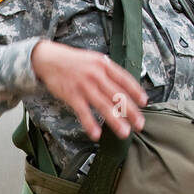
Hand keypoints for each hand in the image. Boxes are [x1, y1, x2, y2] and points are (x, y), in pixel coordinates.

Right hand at [31, 40, 146, 140]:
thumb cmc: (73, 61)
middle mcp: (96, 74)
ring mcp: (84, 85)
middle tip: (140, 124)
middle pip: (117, 95)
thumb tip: (124, 87)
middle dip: (131, 111)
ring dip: (115, 120)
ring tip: (124, 133)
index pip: (125, 79)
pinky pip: (83, 112)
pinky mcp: (71, 95)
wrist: (48, 58)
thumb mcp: (94, 60)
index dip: (136, 92)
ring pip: (103, 105)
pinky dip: (90, 123)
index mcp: (104, 64)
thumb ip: (108, 72)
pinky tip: (96, 134)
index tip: (144, 103)